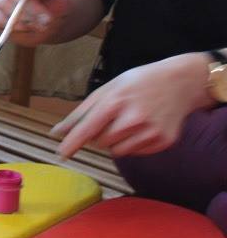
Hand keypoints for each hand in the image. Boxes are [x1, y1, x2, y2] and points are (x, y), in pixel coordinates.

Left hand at [50, 53, 216, 157]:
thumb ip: (81, 113)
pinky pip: (135, 153)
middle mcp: (134, 118)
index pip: (88, 128)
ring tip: (127, 122)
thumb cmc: (137, 84)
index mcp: (116, 101)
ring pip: (116, 151)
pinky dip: (132, 144)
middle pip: (100, 142)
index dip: (73, 143)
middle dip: (99, 134)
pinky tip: (142, 127)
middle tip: (112, 118)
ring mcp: (151, 131)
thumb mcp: (107, 90)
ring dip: (115, 142)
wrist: (180, 82)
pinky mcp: (164, 141)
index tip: (61, 154)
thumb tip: (57, 133)